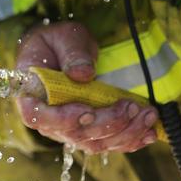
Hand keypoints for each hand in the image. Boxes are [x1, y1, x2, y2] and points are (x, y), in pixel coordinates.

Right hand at [15, 20, 157, 153]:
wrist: (62, 51)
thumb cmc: (57, 43)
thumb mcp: (63, 37)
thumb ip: (72, 52)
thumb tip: (83, 74)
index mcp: (32, 95)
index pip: (37, 116)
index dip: (61, 120)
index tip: (86, 111)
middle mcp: (49, 119)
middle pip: (74, 133)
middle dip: (107, 124)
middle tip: (131, 106)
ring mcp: (69, 129)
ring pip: (95, 143)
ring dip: (124, 133)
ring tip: (147, 115)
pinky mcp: (89, 132)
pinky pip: (108, 143)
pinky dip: (130, 140)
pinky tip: (148, 132)